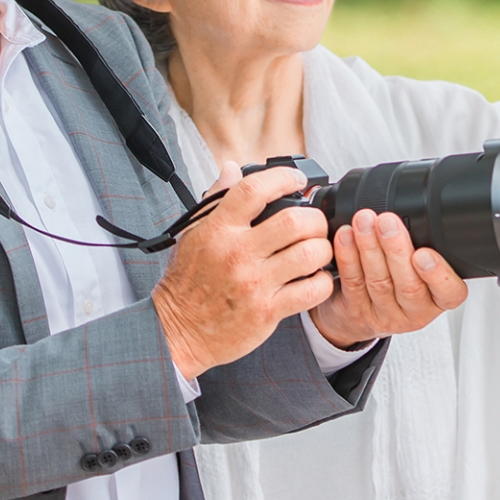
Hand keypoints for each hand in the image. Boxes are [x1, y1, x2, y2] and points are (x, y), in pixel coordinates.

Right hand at [151, 163, 334, 378]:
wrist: (177, 331)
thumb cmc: (187, 282)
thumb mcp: (193, 234)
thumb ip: (216, 199)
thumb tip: (232, 168)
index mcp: (218, 229)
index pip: (254, 189)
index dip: (283, 177)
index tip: (297, 180)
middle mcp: (237, 253)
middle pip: (294, 221)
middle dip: (315, 218)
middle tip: (315, 223)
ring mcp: (253, 283)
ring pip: (308, 254)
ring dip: (322, 249)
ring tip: (318, 250)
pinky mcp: (266, 312)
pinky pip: (310, 291)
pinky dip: (322, 282)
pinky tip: (315, 278)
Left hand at [309, 209, 469, 348]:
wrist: (359, 315)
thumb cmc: (396, 282)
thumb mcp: (420, 268)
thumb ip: (424, 244)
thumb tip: (418, 207)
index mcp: (438, 298)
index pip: (450, 292)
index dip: (439, 275)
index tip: (424, 253)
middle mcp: (414, 310)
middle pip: (409, 285)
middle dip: (396, 249)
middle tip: (387, 222)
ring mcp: (384, 314)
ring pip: (378, 281)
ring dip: (369, 247)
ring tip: (364, 221)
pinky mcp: (356, 312)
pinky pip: (353, 283)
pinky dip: (348, 257)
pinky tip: (346, 237)